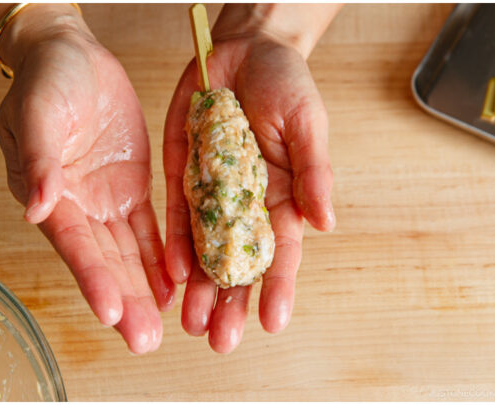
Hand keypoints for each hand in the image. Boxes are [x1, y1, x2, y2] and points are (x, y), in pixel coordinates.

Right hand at [0, 6, 171, 353]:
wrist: (70, 51)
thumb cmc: (46, 77)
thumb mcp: (38, 111)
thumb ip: (37, 159)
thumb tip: (36, 208)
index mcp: (45, 190)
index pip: (72, 241)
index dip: (92, 276)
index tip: (110, 311)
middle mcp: (73, 205)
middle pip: (101, 259)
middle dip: (123, 299)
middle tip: (143, 339)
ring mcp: (102, 199)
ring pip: (126, 254)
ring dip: (142, 290)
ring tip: (159, 330)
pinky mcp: (128, 188)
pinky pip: (146, 231)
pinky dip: (158, 260)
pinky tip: (173, 289)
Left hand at [162, 5, 337, 352]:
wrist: (243, 50)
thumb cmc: (286, 83)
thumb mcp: (307, 122)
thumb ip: (313, 172)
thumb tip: (324, 222)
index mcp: (285, 195)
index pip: (282, 252)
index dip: (278, 287)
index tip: (273, 322)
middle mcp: (247, 203)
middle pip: (239, 262)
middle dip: (230, 302)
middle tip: (219, 340)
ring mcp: (214, 192)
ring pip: (205, 250)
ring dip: (198, 288)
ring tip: (190, 323)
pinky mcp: (183, 175)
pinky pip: (177, 218)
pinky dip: (174, 247)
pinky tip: (170, 276)